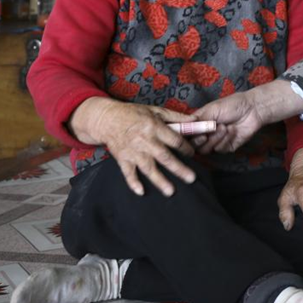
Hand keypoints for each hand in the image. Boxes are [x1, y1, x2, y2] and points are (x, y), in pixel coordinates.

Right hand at [70, 98, 196, 196]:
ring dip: (160, 180)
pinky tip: (141, 192)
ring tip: (170, 191)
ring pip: (148, 168)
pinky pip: (128, 173)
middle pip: (164, 157)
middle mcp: (145, 141)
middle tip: (191, 179)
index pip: (174, 140)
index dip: (186, 148)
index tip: (193, 154)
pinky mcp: (122, 158)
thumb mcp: (156, 110)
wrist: (107, 119)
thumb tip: (195, 119)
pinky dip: (133, 183)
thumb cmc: (134, 113)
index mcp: (154, 127)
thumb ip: (176, 116)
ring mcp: (133, 151)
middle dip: (179, 169)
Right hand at [193, 79, 302, 153]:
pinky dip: (225, 140)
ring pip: (205, 150)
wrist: (252, 110)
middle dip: (199, 140)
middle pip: (193, 145)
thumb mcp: (212, 109)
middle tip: (206, 134)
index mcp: (199, 123)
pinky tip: (232, 130)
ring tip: (224, 127)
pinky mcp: (226, 147)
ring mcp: (215, 141)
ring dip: (214, 139)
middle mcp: (205, 133)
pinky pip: (219, 149)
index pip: (185, 134)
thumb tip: (182, 128)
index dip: (185, 136)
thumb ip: (197, 120)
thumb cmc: (232, 105)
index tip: (189, 133)